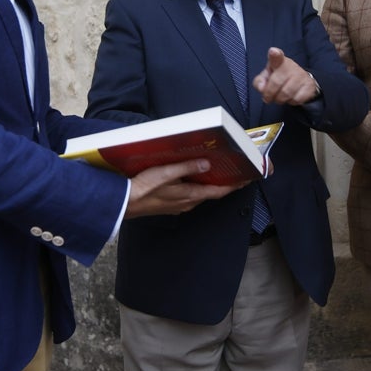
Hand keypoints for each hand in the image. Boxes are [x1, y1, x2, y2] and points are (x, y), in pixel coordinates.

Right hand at [124, 159, 244, 217]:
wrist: (124, 204)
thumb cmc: (143, 188)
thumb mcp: (166, 173)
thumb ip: (187, 168)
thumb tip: (207, 164)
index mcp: (189, 195)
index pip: (218, 192)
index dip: (233, 186)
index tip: (246, 180)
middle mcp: (187, 203)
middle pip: (211, 193)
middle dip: (223, 184)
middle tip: (233, 173)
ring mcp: (179, 206)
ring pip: (200, 194)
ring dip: (209, 185)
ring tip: (216, 173)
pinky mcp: (171, 205)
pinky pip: (189, 195)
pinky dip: (196, 187)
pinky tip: (192, 179)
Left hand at [252, 47, 319, 104]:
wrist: (301, 82)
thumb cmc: (279, 78)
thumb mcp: (266, 77)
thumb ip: (259, 82)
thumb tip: (262, 88)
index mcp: (278, 61)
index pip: (276, 56)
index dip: (274, 54)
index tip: (273, 52)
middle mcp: (290, 66)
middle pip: (276, 82)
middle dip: (270, 94)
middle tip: (269, 97)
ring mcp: (301, 75)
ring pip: (286, 93)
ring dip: (280, 99)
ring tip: (280, 97)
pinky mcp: (309, 85)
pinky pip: (296, 99)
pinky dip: (291, 102)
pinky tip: (292, 97)